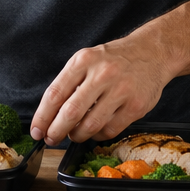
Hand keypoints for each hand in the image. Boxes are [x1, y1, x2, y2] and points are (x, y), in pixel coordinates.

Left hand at [29, 39, 171, 145]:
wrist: (153, 52)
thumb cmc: (115, 59)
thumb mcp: (88, 60)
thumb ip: (70, 83)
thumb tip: (49, 115)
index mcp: (84, 61)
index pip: (55, 94)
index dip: (42, 117)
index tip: (36, 130)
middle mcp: (102, 74)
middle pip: (70, 113)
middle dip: (56, 131)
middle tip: (51, 139)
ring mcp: (121, 90)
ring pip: (90, 125)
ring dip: (77, 135)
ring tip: (74, 134)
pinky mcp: (136, 106)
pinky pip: (110, 130)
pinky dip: (97, 136)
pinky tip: (95, 131)